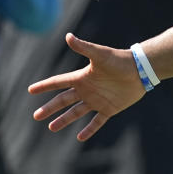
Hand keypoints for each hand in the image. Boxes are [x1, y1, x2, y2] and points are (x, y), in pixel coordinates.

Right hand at [28, 33, 145, 140]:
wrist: (141, 70)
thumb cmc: (120, 60)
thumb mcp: (100, 54)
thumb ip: (84, 47)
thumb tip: (68, 36)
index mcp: (82, 77)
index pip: (59, 82)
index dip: (45, 86)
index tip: (31, 90)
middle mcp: (87, 90)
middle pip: (64, 100)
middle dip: (50, 108)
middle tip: (36, 116)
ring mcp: (97, 100)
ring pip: (76, 112)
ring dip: (64, 120)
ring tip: (51, 127)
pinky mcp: (110, 108)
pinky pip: (97, 121)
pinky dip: (89, 129)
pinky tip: (80, 137)